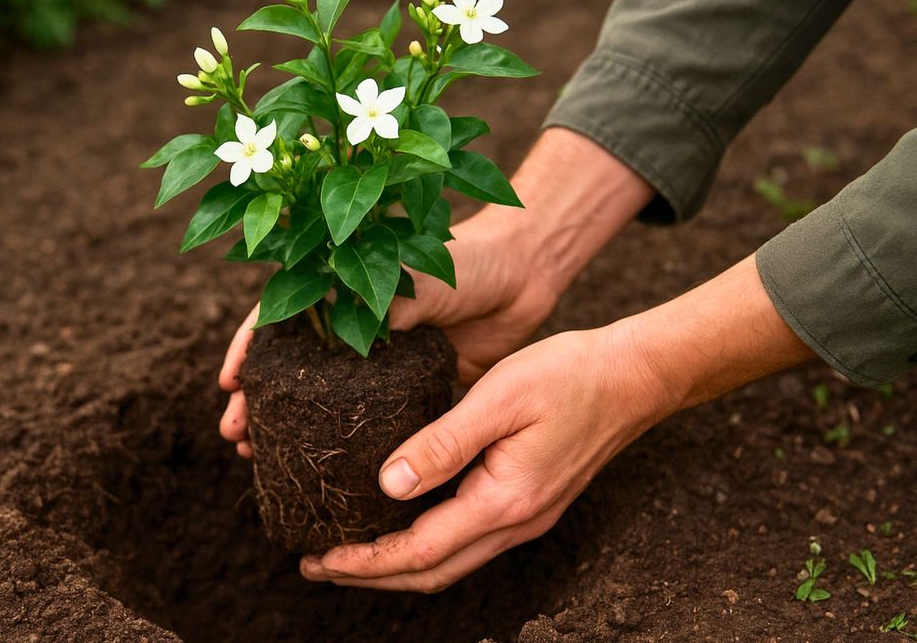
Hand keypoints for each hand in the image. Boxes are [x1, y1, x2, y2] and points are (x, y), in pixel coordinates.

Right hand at [217, 215, 557, 456]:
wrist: (525, 277)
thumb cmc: (468, 262)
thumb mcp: (419, 277)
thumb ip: (387, 307)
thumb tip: (356, 342)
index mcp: (343, 289)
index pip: (279, 316)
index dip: (249, 347)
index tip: (229, 382)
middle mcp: (352, 328)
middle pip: (290, 366)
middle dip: (257, 399)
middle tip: (236, 435)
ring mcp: (378, 362)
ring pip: (320, 400)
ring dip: (288, 427)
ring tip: (258, 458)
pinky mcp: (408, 390)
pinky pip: (368, 422)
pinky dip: (342, 444)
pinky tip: (324, 471)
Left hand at [298, 325, 665, 591]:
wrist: (635, 376)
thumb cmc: (569, 375)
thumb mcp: (500, 397)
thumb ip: (443, 442)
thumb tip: (387, 484)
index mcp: (504, 500)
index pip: (420, 551)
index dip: (364, 561)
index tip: (318, 557)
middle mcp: (515, 522)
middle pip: (430, 572)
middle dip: (369, 575)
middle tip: (315, 564)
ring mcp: (525, 518)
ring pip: (449, 562)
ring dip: (394, 565)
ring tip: (346, 553)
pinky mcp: (528, 503)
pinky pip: (466, 541)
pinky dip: (424, 545)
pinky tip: (399, 523)